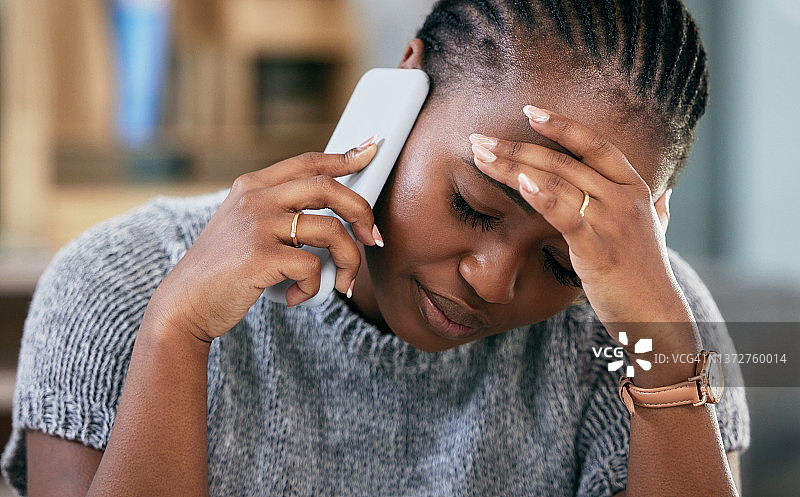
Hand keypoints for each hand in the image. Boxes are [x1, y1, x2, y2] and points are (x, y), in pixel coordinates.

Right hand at [144, 137, 382, 342]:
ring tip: (343, 284)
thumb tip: (336, 217)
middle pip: (328, 187)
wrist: (185, 304)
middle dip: (362, 211)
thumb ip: (280, 214)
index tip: (371, 150)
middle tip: (373, 238)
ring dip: (349, 262)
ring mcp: (257, 224)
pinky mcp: (259, 255)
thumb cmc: (224, 270)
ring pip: (331, 231)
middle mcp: (255, 198)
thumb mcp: (246, 228)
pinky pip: (312, 268)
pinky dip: (313, 289)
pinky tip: (296, 297)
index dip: (345, 157)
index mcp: (253, 186)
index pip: (309, 162)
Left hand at [468, 106, 696, 352]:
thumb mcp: (658, 232)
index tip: (528, 110)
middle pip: (563, 160)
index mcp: (634, 187)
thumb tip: (667, 190)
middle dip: (516, 146)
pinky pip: (566, 215)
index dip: (561, 124)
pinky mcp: (598, 248)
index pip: (594, 143)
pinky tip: (520, 181)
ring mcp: (613, 220)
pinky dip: (542, 196)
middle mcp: (624, 196)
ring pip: (556, 181)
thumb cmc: (646, 275)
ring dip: (513, 165)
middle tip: (478, 138)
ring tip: (481, 155)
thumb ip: (657, 207)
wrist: (657, 315)